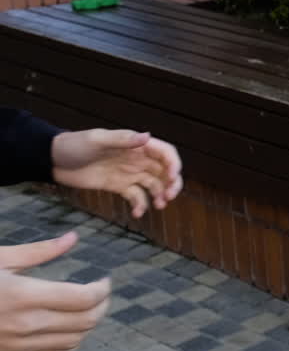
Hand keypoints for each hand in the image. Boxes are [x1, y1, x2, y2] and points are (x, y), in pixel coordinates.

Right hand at [0, 232, 110, 350]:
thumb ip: (39, 251)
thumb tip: (73, 238)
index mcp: (23, 295)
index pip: (83, 299)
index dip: (102, 290)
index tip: (104, 281)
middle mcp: (25, 324)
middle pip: (86, 321)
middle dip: (102, 306)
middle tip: (102, 293)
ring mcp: (19, 345)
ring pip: (75, 340)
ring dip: (89, 324)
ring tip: (89, 308)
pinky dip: (72, 341)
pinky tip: (70, 327)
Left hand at [51, 129, 182, 217]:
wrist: (53, 161)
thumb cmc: (74, 145)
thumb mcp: (97, 140)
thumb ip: (123, 140)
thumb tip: (147, 137)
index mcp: (136, 145)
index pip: (165, 153)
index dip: (174, 164)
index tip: (172, 177)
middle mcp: (137, 159)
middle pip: (164, 171)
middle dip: (172, 184)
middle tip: (169, 197)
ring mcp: (129, 173)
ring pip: (154, 185)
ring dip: (160, 196)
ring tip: (159, 206)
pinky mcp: (119, 186)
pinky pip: (136, 197)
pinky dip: (140, 206)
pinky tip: (136, 213)